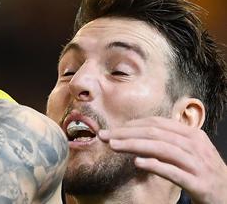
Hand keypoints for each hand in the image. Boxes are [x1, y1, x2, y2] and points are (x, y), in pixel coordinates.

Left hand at [98, 117, 226, 203]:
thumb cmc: (203, 173)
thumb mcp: (190, 152)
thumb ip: (169, 142)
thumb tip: (137, 134)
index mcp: (192, 135)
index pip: (158, 124)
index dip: (133, 124)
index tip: (113, 129)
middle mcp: (196, 146)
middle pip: (156, 134)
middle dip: (127, 133)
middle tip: (105, 136)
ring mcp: (198, 164)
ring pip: (162, 149)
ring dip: (134, 146)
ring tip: (114, 146)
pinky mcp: (199, 183)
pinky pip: (174, 172)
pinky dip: (155, 165)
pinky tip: (138, 163)